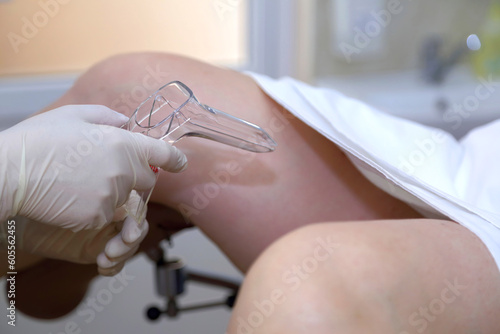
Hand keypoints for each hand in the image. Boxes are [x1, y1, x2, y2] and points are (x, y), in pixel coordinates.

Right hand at [0, 105, 186, 230]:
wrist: (9, 172)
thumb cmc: (40, 140)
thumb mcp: (75, 115)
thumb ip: (108, 118)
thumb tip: (125, 123)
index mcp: (124, 144)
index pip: (163, 154)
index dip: (174, 158)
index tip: (179, 162)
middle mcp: (125, 172)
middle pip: (146, 180)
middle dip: (136, 176)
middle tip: (108, 168)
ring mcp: (112, 198)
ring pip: (123, 199)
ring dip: (110, 192)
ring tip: (77, 179)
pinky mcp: (96, 219)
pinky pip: (103, 215)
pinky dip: (92, 208)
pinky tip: (69, 195)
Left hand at [0, 192, 147, 275]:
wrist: (24, 223)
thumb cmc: (45, 200)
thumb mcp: (76, 198)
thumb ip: (102, 200)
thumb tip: (124, 204)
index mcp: (113, 193)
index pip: (137, 206)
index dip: (138, 221)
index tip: (129, 235)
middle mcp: (113, 211)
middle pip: (138, 227)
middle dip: (129, 242)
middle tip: (113, 250)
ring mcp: (107, 230)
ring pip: (131, 245)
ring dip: (122, 255)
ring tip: (104, 259)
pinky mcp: (99, 248)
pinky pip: (118, 260)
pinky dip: (114, 266)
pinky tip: (102, 267)